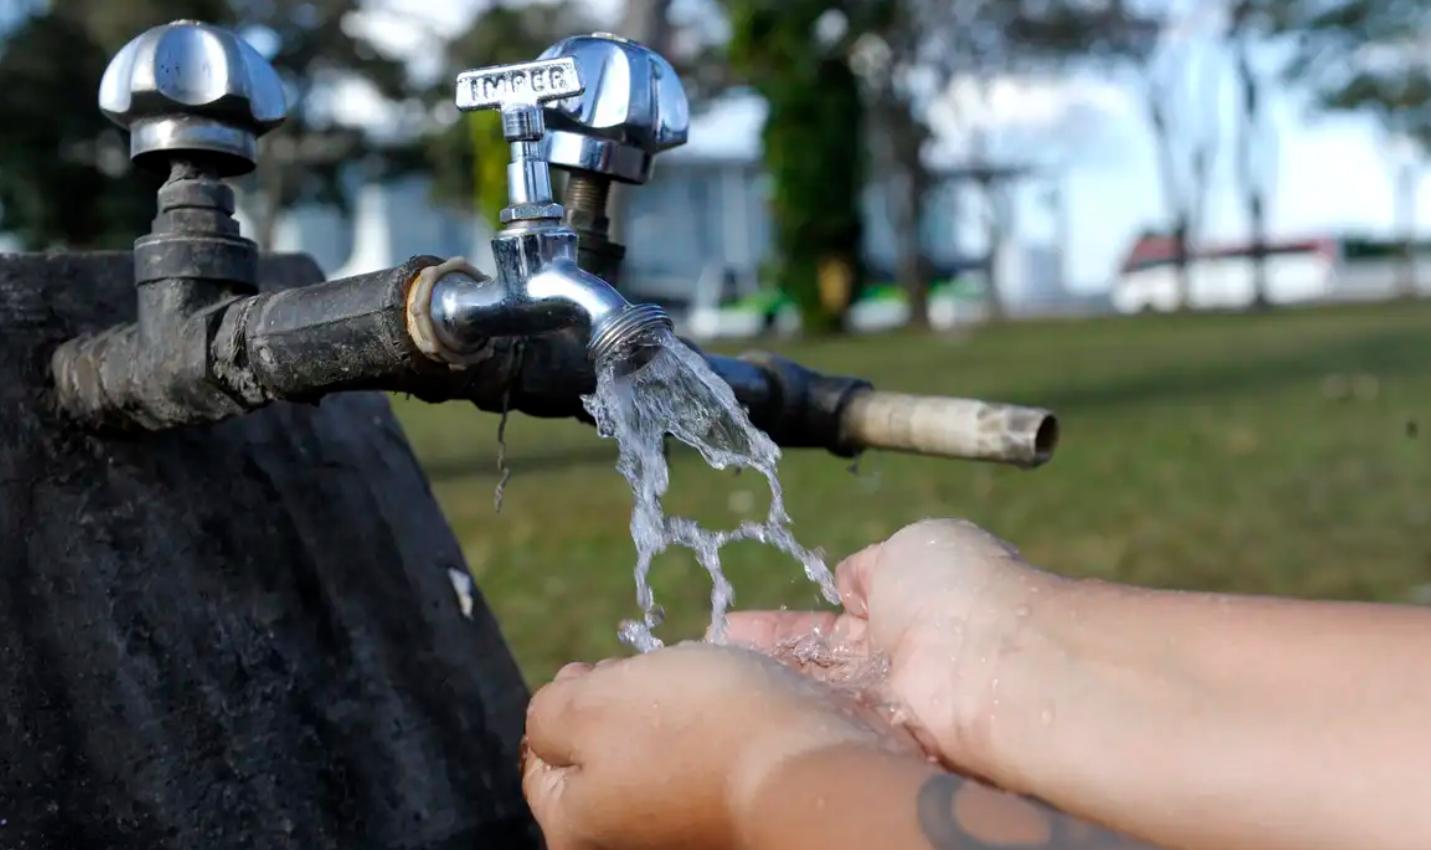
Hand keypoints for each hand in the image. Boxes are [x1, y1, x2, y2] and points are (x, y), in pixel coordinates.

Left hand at [522, 642, 909, 849]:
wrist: (812, 768)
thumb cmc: (695, 730)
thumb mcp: (590, 703)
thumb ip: (548, 711)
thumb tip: (554, 715)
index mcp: (575, 829)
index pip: (541, 759)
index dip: (567, 699)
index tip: (599, 668)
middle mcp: (625, 844)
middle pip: (602, 756)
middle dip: (622, 704)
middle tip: (652, 674)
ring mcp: (681, 835)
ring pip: (657, 755)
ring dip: (671, 713)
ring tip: (699, 686)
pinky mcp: (730, 819)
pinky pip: (706, 765)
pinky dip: (713, 733)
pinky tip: (733, 710)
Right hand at [726, 518, 1056, 777]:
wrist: (994, 662)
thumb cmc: (959, 590)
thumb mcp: (910, 547)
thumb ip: (871, 566)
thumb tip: (848, 578)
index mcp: (907, 606)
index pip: (832, 620)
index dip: (785, 626)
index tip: (736, 626)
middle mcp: (895, 661)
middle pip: (816, 665)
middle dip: (765, 659)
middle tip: (713, 656)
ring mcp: (887, 705)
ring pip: (815, 695)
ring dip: (768, 686)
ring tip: (710, 680)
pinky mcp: (881, 743)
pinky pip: (824, 727)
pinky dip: (787, 715)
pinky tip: (739, 708)